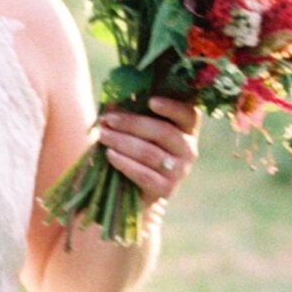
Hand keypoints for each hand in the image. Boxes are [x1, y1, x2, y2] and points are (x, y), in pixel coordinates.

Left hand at [94, 93, 200, 207]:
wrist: (133, 190)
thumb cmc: (136, 151)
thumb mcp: (137, 130)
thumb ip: (132, 114)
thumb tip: (112, 102)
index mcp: (187, 131)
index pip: (188, 115)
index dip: (172, 107)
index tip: (151, 101)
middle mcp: (189, 151)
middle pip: (164, 132)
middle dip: (132, 124)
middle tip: (107, 120)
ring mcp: (179, 172)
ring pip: (150, 153)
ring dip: (122, 142)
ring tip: (103, 135)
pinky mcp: (166, 190)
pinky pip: (144, 175)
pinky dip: (124, 163)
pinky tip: (109, 155)